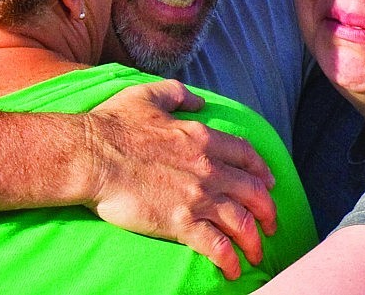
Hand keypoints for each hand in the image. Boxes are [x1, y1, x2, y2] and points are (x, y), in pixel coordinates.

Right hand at [84, 79, 276, 279]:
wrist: (91, 156)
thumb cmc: (114, 124)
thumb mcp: (149, 95)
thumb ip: (178, 94)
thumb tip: (199, 101)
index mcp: (202, 137)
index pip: (246, 154)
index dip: (261, 170)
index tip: (269, 182)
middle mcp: (208, 167)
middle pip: (252, 191)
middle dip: (268, 210)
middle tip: (272, 222)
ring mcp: (197, 197)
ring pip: (241, 221)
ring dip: (254, 239)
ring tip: (257, 253)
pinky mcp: (180, 223)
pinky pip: (216, 245)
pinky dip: (228, 259)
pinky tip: (232, 269)